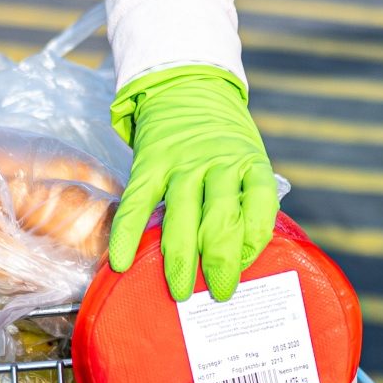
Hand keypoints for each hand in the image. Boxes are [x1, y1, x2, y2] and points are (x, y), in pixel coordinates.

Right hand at [108, 65, 278, 300]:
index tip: (246, 267)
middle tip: (219, 293)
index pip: (260, 205)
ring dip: (180, 259)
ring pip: (181, 217)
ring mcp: (181, 164)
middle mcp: (217, 164)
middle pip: (221, 218)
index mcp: (250, 163)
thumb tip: (241, 258)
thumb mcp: (249, 160)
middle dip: (220, 262)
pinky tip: (121, 262)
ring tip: (180, 292)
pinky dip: (126, 234)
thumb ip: (248, 201)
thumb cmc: (224, 140)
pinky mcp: (148, 164)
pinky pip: (136, 203)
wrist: (186, 88)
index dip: (255, 241)